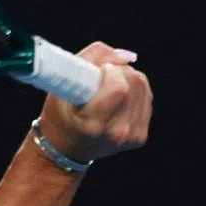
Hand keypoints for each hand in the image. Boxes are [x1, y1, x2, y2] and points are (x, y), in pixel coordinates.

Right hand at [37, 41, 152, 163]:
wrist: (65, 149)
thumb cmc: (60, 114)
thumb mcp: (63, 82)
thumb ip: (94, 57)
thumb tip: (127, 56)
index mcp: (94, 125)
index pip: (119, 87)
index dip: (110, 70)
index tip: (97, 72)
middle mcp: (116, 134)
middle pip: (134, 82)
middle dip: (119, 71)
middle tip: (100, 79)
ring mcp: (131, 137)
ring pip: (143, 87)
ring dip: (127, 78)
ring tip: (107, 89)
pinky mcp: (140, 136)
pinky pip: (146, 98)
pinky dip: (133, 91)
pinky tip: (117, 99)